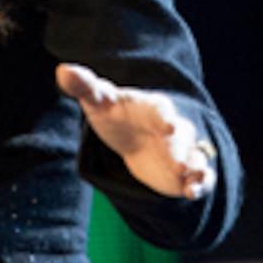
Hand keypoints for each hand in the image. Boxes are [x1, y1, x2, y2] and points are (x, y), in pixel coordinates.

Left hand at [56, 63, 216, 199]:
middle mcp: (174, 128)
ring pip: (195, 155)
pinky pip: (200, 177)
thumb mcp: (100, 101)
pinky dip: (200, 184)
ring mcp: (182, 150)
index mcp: (154, 108)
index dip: (164, 116)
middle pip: (181, 135)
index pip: (161, 110)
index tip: (167, 123)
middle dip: (180, 146)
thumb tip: (62, 70)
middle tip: (177, 160)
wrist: (135, 137)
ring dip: (196, 165)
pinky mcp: (185, 173)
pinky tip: (193, 192)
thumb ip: (84, 86)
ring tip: (194, 177)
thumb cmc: (117, 115)